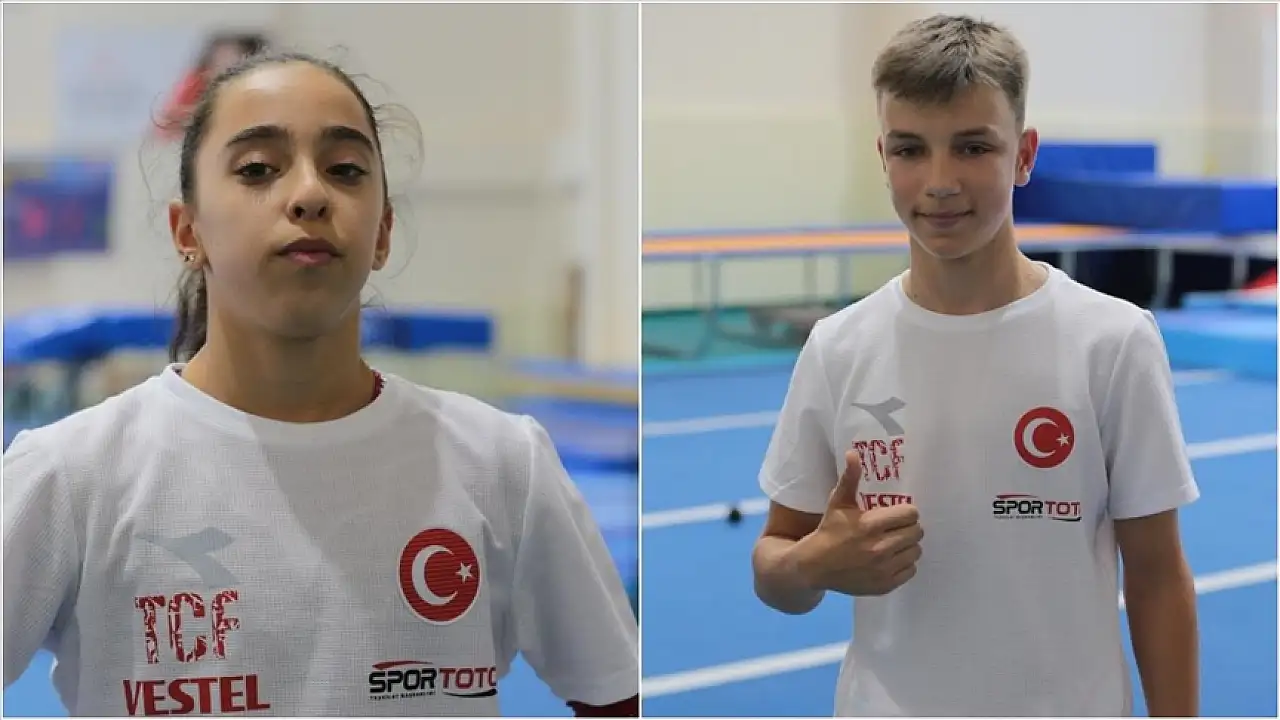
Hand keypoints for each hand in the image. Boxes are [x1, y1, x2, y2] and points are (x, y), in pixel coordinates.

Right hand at [794, 450, 922, 596]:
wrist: (815, 566)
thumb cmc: (829, 531)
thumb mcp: (837, 503)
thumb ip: (850, 479)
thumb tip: (854, 453)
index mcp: (869, 525)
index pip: (910, 514)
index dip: (906, 512)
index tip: (897, 513)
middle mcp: (879, 548)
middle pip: (916, 532)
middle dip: (908, 527)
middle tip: (896, 527)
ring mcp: (883, 569)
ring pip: (915, 551)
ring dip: (907, 545)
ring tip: (894, 542)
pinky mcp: (885, 585)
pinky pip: (911, 570)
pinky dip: (904, 564)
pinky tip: (890, 559)